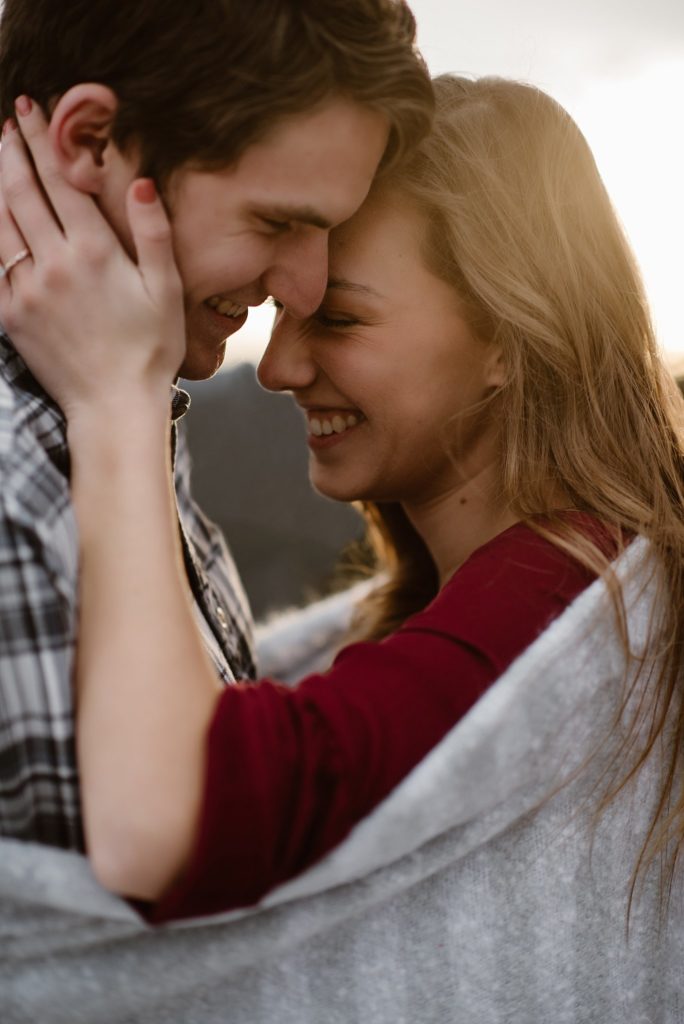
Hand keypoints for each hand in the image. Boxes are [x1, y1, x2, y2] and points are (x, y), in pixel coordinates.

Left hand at [0, 100, 185, 420]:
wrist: (113, 405)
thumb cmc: (150, 350)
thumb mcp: (166, 290)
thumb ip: (153, 234)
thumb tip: (140, 182)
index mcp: (95, 253)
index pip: (61, 181)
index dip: (43, 141)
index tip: (31, 111)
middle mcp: (54, 264)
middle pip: (21, 191)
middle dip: (12, 150)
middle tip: (8, 122)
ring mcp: (26, 289)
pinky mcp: (10, 314)